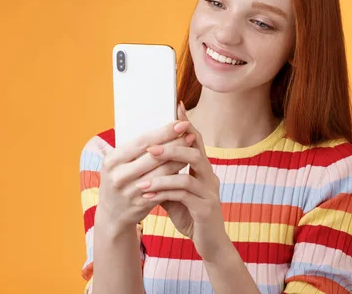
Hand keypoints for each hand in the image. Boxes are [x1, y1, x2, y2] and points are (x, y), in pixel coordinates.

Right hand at [97, 119, 195, 232]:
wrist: (111, 215)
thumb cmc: (119, 180)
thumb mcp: (116, 163)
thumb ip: (132, 148)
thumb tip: (154, 123)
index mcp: (112, 160)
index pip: (142, 142)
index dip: (163, 132)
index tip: (180, 123)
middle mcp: (119, 176)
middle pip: (154, 156)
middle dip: (175, 144)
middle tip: (190, 134)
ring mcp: (130, 192)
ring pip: (162, 173)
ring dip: (179, 160)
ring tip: (192, 149)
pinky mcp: (141, 204)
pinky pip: (164, 188)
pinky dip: (175, 177)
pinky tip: (185, 169)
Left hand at [136, 102, 228, 261]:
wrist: (210, 244)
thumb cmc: (191, 216)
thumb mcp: (174, 194)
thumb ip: (163, 177)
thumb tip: (141, 162)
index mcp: (203, 170)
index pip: (195, 141)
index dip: (186, 124)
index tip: (176, 106)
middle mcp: (210, 177)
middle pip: (195, 152)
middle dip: (173, 146)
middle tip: (151, 147)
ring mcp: (210, 192)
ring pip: (190, 173)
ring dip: (165, 171)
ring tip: (144, 173)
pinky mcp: (206, 208)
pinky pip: (185, 194)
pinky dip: (164, 191)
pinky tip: (148, 193)